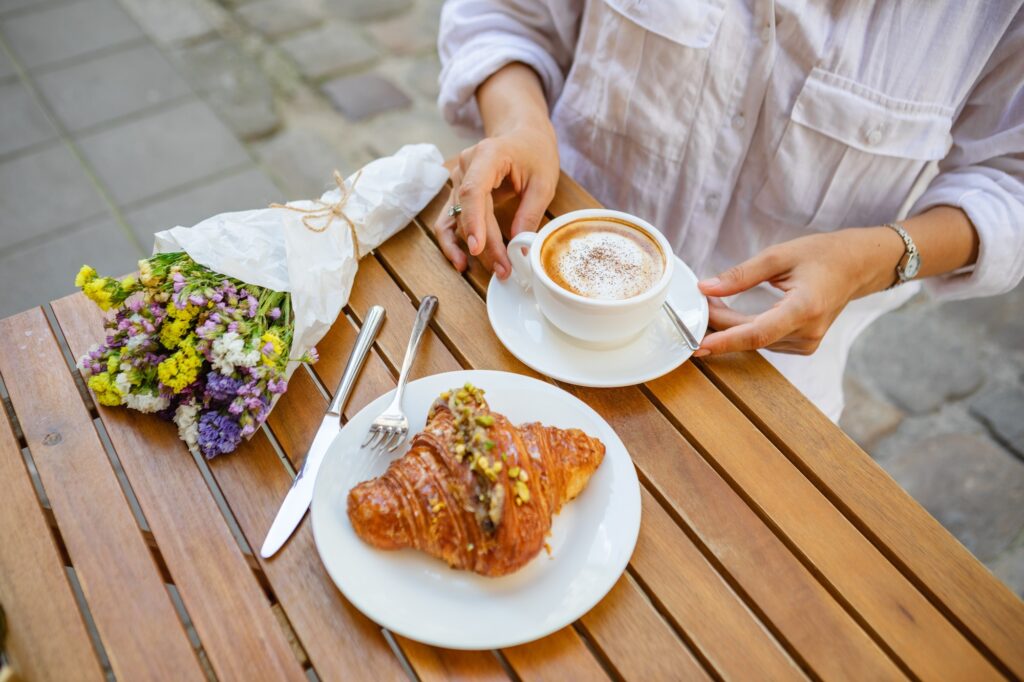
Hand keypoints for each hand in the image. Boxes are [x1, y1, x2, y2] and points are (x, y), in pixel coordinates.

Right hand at [434, 124, 558, 278]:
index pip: (473, 190)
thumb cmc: (534, 152)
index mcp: (488, 155)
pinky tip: (461, 261)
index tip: (478, 248)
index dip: (474, 221)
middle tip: (504, 268)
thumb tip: (520, 247)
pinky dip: (452, 241)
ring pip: (456, 219)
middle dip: (484, 244)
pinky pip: (449, 220)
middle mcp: (466, 166)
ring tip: (487, 269)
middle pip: (468, 211)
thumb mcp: (544, 181)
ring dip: (468, 247)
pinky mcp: (458, 194)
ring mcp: (458, 180)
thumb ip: (531, 213)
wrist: (523, 135)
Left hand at [695, 227, 900, 356]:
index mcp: (804, 308)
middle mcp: (808, 332)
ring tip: (715, 306)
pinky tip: (735, 315)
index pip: (757, 332)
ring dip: (732, 327)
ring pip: (756, 341)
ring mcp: (807, 343)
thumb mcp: (779, 256)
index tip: (699, 345)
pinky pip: (766, 341)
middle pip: (752, 337)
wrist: (857, 266)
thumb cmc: (822, 255)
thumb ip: (740, 275)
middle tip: (699, 306)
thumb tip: (705, 288)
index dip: (726, 340)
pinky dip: (747, 330)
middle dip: (720, 324)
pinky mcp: (804, 346)